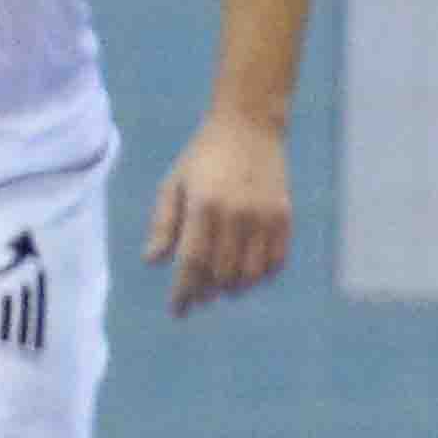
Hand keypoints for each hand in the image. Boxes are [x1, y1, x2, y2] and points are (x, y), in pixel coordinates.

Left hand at [144, 113, 289, 313]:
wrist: (249, 126)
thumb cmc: (202, 156)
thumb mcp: (173, 184)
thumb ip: (164, 223)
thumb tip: (153, 261)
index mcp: (203, 207)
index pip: (192, 262)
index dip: (184, 291)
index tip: (178, 310)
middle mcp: (236, 215)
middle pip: (222, 272)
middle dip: (208, 292)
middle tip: (199, 299)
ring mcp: (264, 216)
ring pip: (251, 272)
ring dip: (235, 287)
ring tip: (223, 289)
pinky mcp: (284, 215)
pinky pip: (277, 259)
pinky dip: (263, 275)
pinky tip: (250, 275)